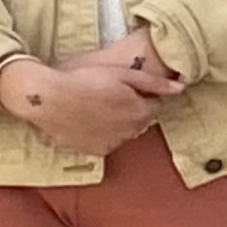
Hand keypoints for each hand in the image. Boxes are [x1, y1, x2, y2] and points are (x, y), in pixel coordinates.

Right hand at [0, 41, 181, 158]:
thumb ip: (154, 83)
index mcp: (140, 111)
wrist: (45, 97)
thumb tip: (181, 88)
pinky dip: (101, 134)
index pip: (154, 105)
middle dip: (132, 110)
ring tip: (95, 108)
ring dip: (117, 123)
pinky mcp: (93, 152)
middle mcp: (130, 132)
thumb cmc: (84, 79)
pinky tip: (87, 121)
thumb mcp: (122, 74)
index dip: (141, 95)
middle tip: (108, 96)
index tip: (123, 88)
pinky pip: (106, 142)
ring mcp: (111, 144)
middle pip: (140, 120)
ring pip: (124, 133)